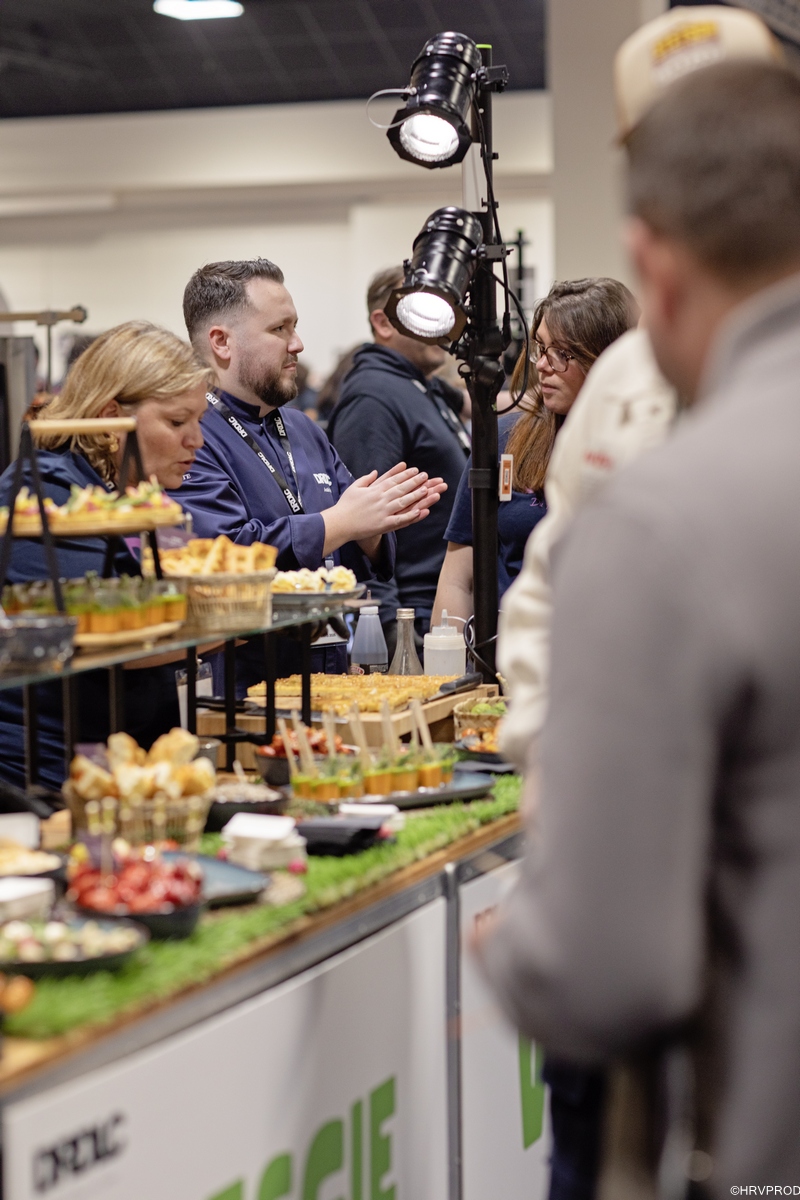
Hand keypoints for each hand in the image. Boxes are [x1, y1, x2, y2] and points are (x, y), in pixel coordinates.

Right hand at [322, 463, 445, 553]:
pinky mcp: (383, 524)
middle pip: (401, 489)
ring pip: (403, 502)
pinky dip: (410, 516)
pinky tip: (421, 512)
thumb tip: (375, 472)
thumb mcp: (354, 487)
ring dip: (416, 496)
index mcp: (374, 490)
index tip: (416, 470)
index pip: (393, 480)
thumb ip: (366, 479)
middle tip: (426, 476)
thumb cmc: (345, 506)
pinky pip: (400, 520)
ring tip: (427, 490)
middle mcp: (380, 499)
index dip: (406, 475)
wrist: (339, 523)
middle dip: (415, 482)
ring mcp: (382, 512)